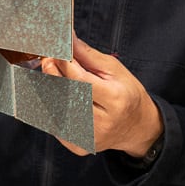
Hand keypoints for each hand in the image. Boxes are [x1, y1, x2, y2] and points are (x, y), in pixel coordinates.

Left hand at [38, 37, 162, 158]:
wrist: (137, 126)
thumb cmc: (127, 93)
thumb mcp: (115, 70)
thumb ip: (88, 55)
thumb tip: (67, 38)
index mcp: (115, 99)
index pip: (80, 80)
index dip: (64, 63)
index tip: (55, 49)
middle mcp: (102, 122)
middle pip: (65, 96)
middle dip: (52, 75)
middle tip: (48, 61)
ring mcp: (89, 138)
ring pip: (56, 111)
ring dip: (48, 91)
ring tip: (51, 77)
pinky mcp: (79, 147)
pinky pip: (55, 126)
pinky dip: (49, 109)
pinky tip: (54, 97)